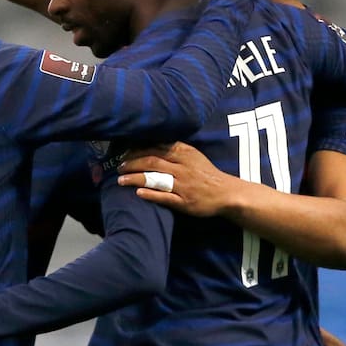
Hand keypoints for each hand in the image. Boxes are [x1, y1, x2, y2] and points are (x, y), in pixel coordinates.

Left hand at [116, 142, 237, 217]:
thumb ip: (174, 149)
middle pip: (152, 161)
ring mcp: (183, 185)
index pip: (155, 147)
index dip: (137, 150)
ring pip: (155, 178)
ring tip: (121, 180)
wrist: (226, 193)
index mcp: (184, 153)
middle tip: (119, 167)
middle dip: (132, 163)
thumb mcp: (193, 155)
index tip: (124, 153)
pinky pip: (164, 197)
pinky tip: (138, 193)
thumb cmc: (206, 174)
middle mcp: (182, 167)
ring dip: (135, 178)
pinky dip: (150, 194)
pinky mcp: (184, 201)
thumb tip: (151, 143)